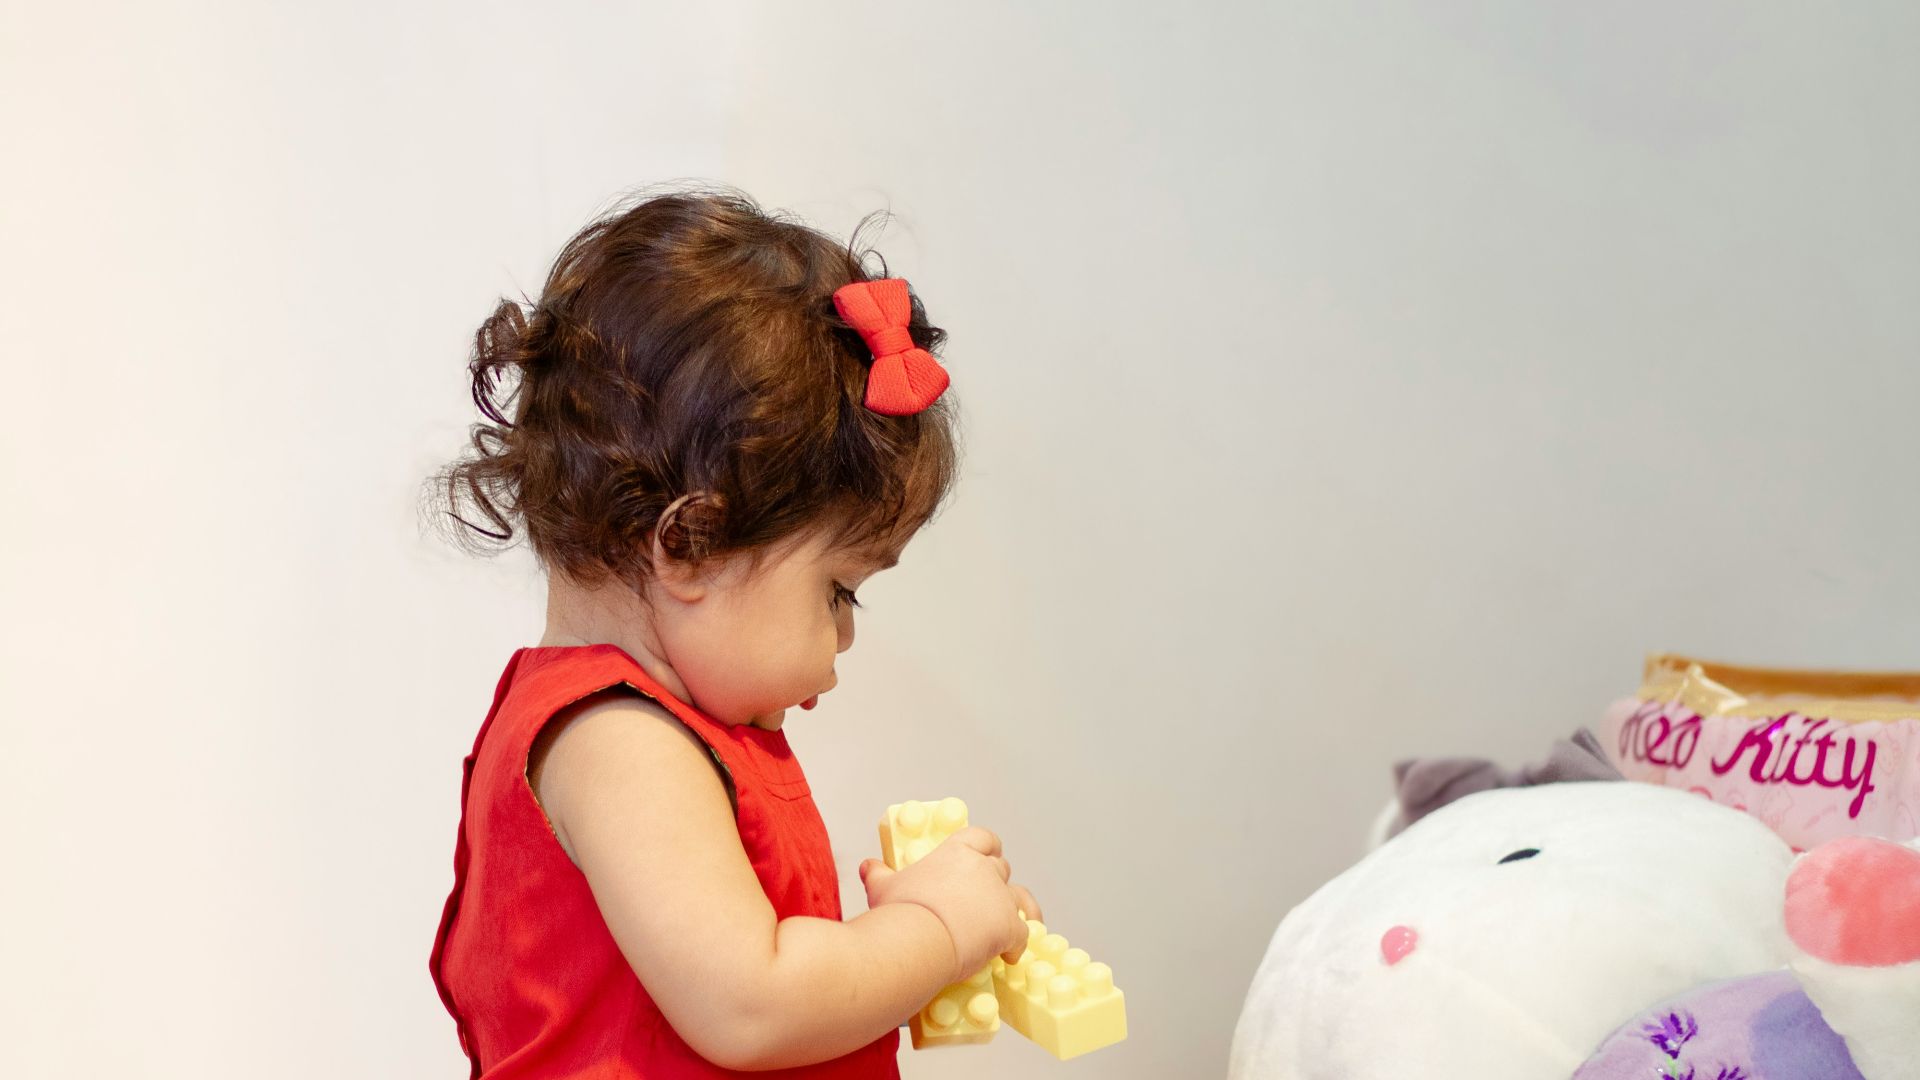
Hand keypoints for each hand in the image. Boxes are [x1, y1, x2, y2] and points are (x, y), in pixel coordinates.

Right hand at [860, 826, 1032, 979]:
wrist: (916, 940)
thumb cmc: (899, 912)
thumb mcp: (883, 888)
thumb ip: (878, 874)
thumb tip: (868, 866)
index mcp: (956, 852)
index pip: (982, 837)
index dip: (987, 847)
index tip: (987, 854)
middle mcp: (983, 869)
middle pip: (1001, 868)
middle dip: (996, 882)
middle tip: (987, 899)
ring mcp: (999, 897)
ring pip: (1020, 898)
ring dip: (1020, 909)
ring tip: (1021, 921)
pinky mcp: (1009, 927)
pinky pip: (1022, 933)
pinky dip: (1017, 945)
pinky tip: (1009, 956)